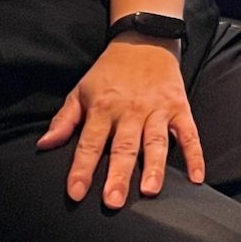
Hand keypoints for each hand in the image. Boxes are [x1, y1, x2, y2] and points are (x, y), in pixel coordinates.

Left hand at [38, 35, 204, 207]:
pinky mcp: (179, 108)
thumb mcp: (81, 90)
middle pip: (123, 147)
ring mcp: (157, 110)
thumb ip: (64, 120)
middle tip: (113, 201)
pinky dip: (195, 155)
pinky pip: (189, 134)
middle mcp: (130, 111)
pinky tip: (196, 178)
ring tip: (150, 191)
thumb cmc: (110, 71)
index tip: (76, 193)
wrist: (144, 40)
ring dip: (154, 167)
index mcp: (103, 108)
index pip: (89, 143)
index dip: (81, 169)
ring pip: (156, 142)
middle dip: (118, 175)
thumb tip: (44, 145)